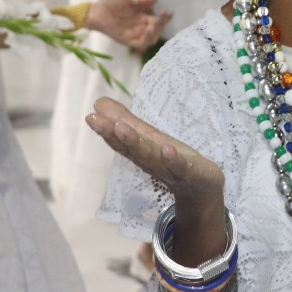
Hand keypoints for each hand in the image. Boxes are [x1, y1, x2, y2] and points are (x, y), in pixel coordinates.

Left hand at [86, 0, 171, 51]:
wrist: (93, 10)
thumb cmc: (108, 5)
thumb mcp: (127, 0)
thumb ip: (141, 1)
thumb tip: (156, 0)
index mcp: (141, 20)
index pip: (157, 22)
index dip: (165, 18)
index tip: (169, 11)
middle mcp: (139, 29)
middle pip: (156, 32)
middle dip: (163, 24)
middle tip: (163, 15)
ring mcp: (132, 35)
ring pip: (150, 40)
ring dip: (156, 32)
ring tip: (156, 22)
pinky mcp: (125, 40)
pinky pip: (139, 44)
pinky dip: (146, 39)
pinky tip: (148, 29)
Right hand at [86, 97, 224, 198]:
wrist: (201, 188)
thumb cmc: (171, 160)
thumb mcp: (149, 138)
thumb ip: (126, 121)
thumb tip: (99, 103)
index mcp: (140, 152)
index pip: (120, 141)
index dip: (105, 130)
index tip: (90, 116)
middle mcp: (150, 161)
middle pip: (130, 148)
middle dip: (114, 134)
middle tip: (96, 120)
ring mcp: (169, 168)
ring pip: (150, 156)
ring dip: (135, 143)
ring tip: (121, 128)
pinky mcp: (190, 173)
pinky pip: (180, 167)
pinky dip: (173, 159)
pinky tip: (167, 149)